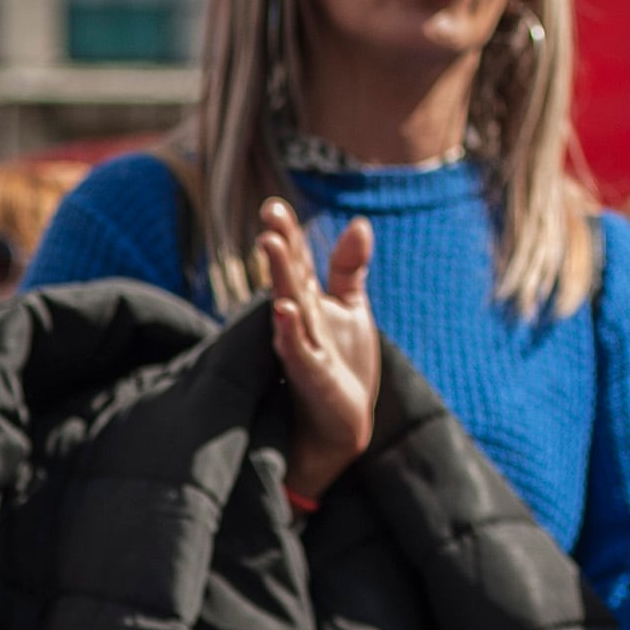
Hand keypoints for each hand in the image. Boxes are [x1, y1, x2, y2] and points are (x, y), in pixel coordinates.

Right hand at [261, 201, 377, 504]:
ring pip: (288, 306)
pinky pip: (298, 352)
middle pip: (289, 278)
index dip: (287, 233)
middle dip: (280, 248)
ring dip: (280, 277)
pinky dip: (290, 332)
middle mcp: (299, 321)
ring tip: (271, 244)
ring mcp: (302, 348)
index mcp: (306, 301)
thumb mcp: (349, 309)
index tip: (274, 205)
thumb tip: (360, 222)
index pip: (296, 261)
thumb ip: (348, 267)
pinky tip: (283, 311)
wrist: (342, 424)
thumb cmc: (341, 364)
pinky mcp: (311, 377)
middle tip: (269, 218)